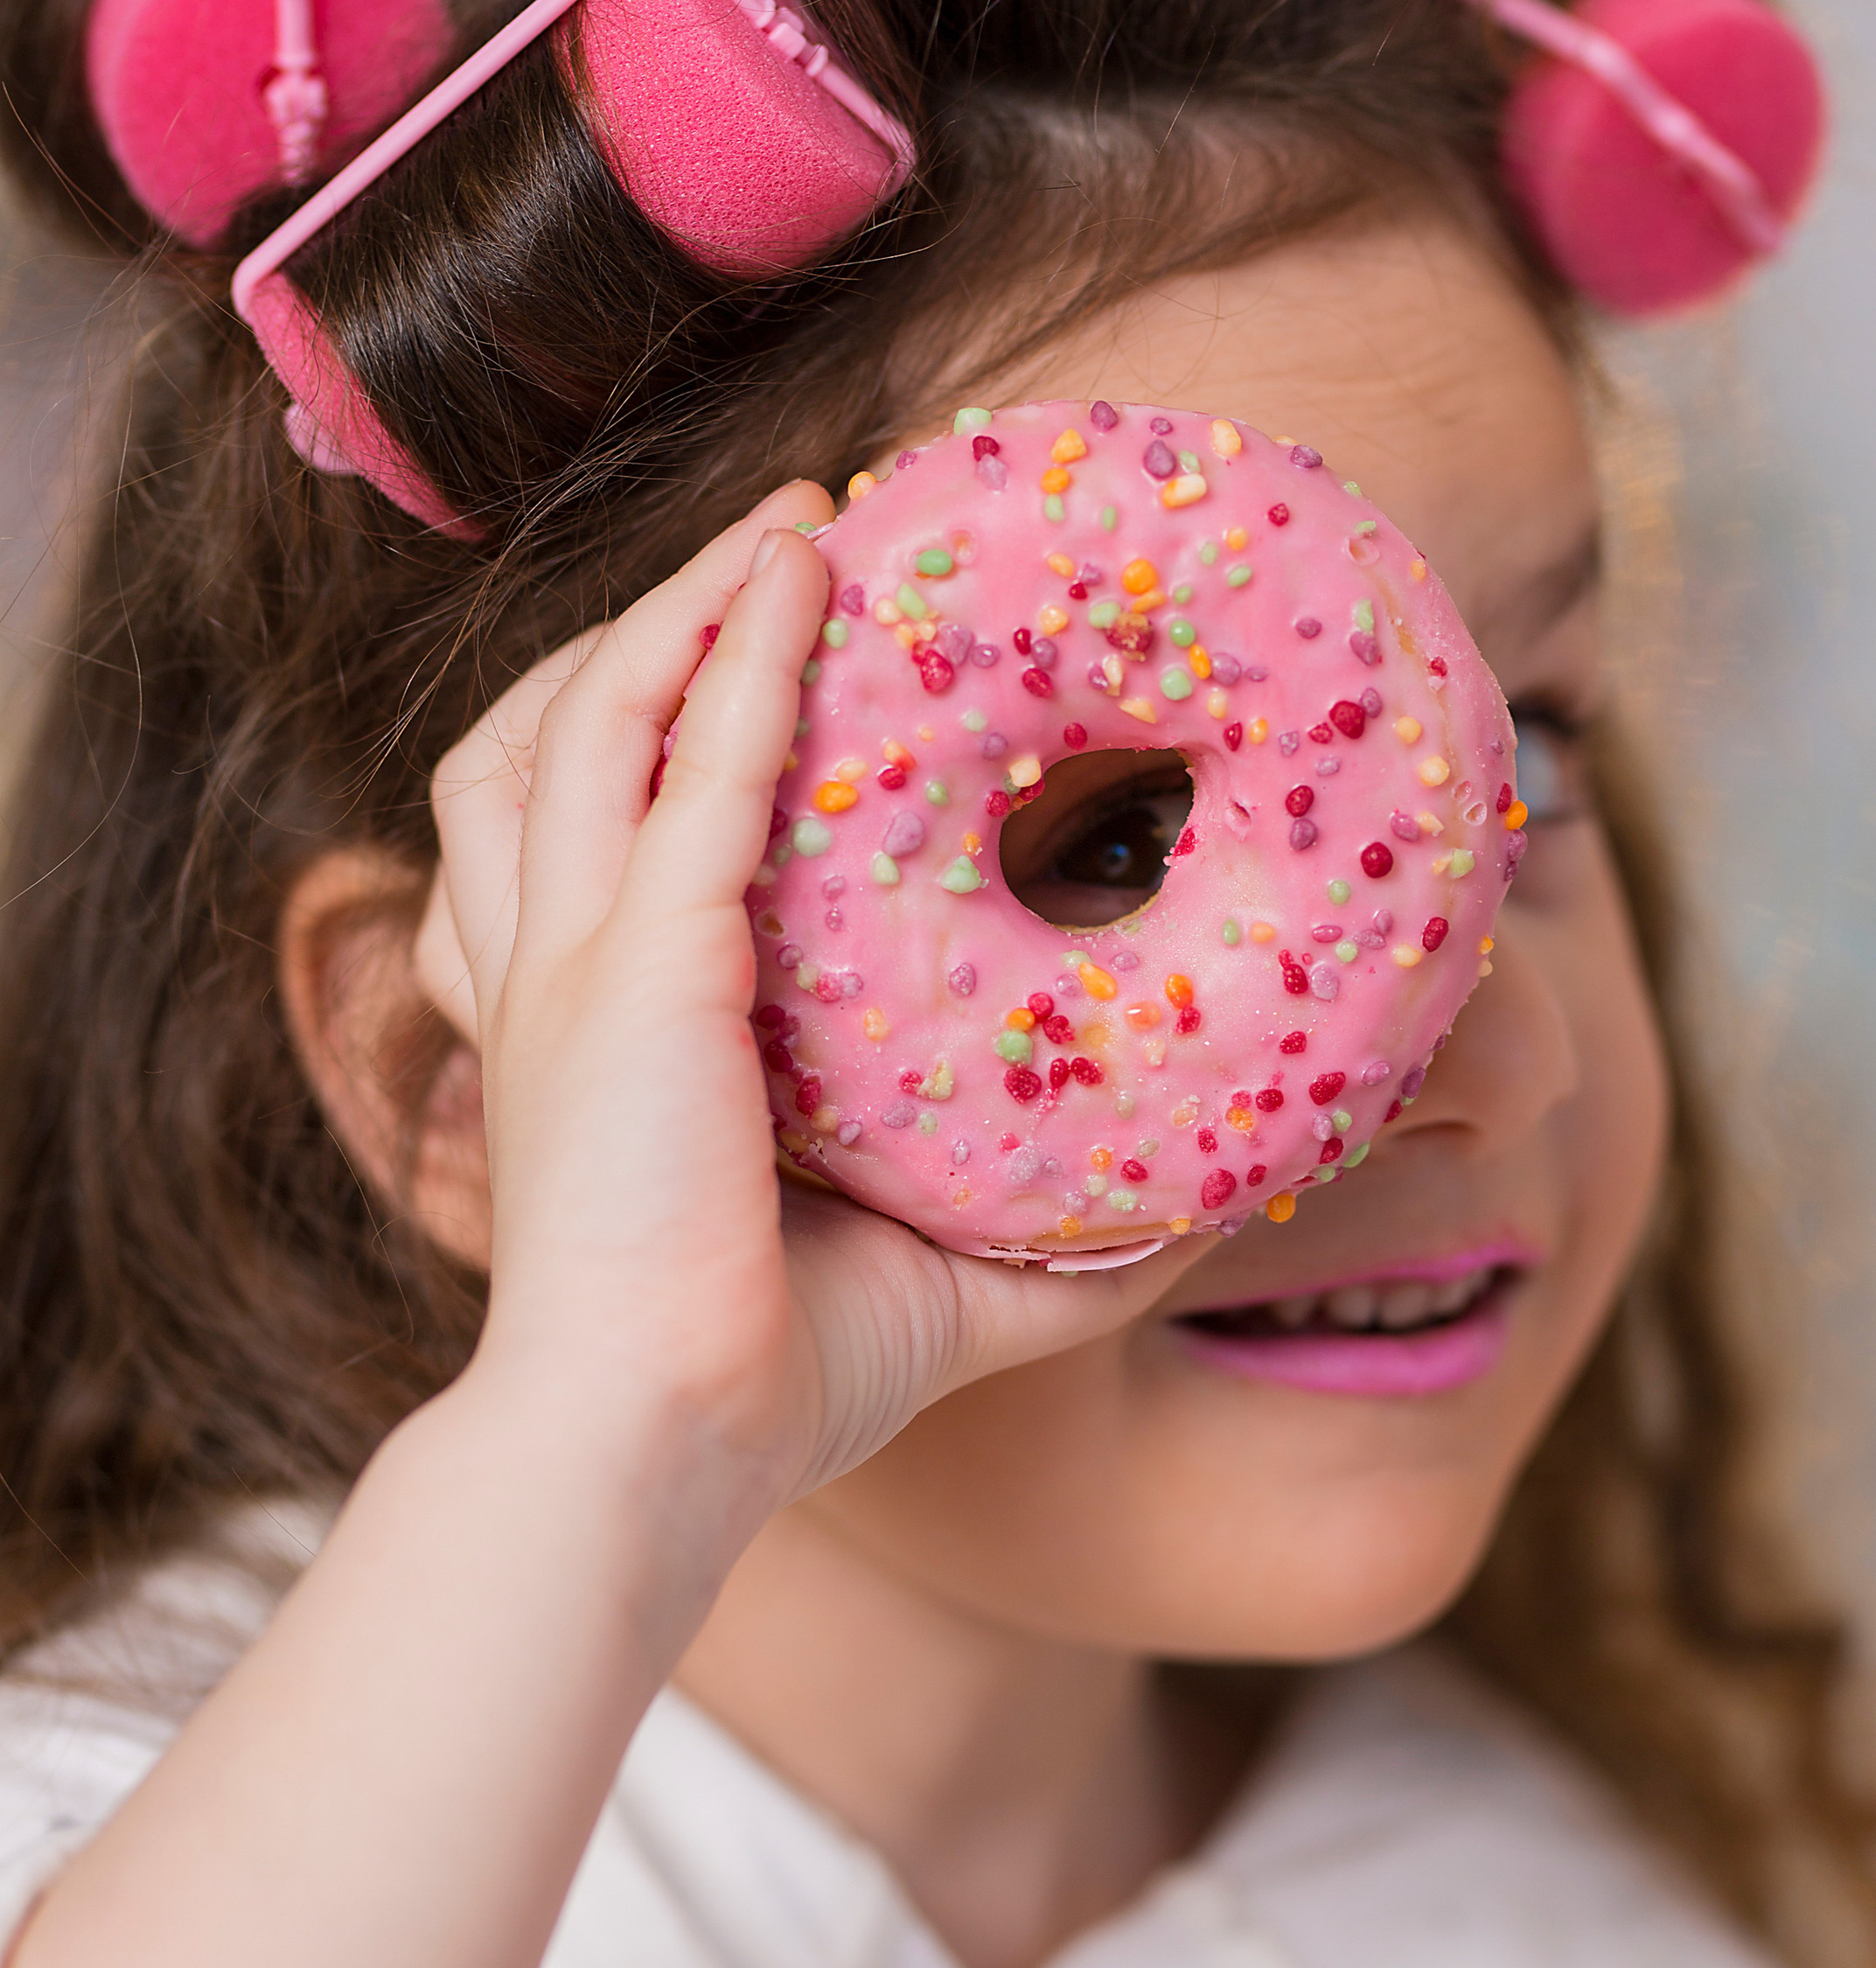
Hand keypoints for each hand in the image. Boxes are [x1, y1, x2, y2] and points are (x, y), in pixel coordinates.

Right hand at [421, 483, 1204, 1610]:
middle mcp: (560, 974)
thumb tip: (1225, 1206)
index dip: (664, 725)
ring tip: (801, 519)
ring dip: (695, 598)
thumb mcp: (942, 1286)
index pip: (595, 830)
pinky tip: (804, 570)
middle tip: (787, 545)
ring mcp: (580, 960)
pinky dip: (745, 651)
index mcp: (597, 1034)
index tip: (763, 656)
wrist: (652, 1448)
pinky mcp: (639, 964)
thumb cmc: (770, 1385)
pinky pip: (693, 763)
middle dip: (659, 625)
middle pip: (557, 733)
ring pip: (597, 709)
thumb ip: (1070, 1240)